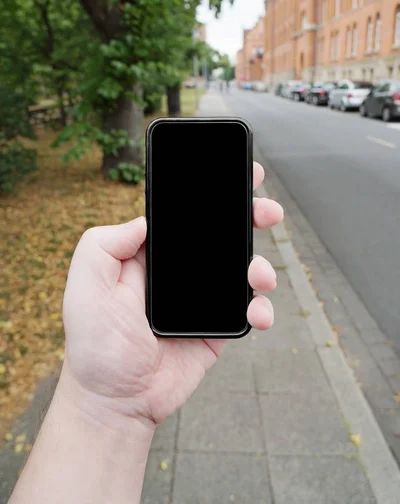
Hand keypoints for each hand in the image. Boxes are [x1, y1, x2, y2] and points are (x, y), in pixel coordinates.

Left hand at [59, 162, 283, 428]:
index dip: (210, 194)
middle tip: (268, 211)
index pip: (185, 216)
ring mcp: (201, 299)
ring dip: (261, 265)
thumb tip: (144, 220)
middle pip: (220, 236)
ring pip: (241, 269)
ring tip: (260, 276)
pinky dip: (261, 309)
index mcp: (151, 255)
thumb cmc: (94, 344)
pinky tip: (258, 313)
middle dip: (249, 217)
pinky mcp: (217, 328)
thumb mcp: (86, 283)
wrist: (115, 401)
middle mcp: (179, 272)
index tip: (237, 176)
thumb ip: (105, 243)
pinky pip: (247, 310)